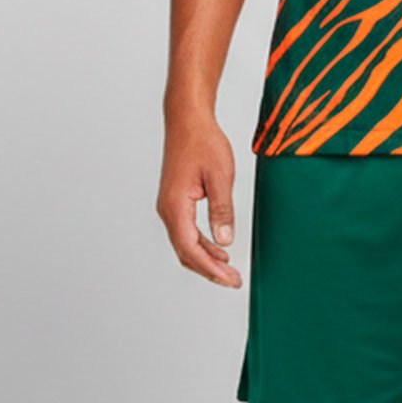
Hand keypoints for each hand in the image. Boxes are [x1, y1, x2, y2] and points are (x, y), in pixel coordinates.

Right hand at [157, 112, 241, 287]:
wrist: (187, 121)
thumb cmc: (203, 142)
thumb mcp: (220, 177)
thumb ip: (222, 210)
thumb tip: (225, 241)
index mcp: (176, 206)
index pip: (190, 248)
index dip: (211, 269)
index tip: (230, 279)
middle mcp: (167, 210)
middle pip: (185, 252)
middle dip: (209, 270)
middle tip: (234, 281)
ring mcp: (169, 207)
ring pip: (184, 245)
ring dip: (205, 260)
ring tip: (229, 271)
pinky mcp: (175, 203)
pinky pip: (185, 233)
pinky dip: (201, 246)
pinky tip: (219, 250)